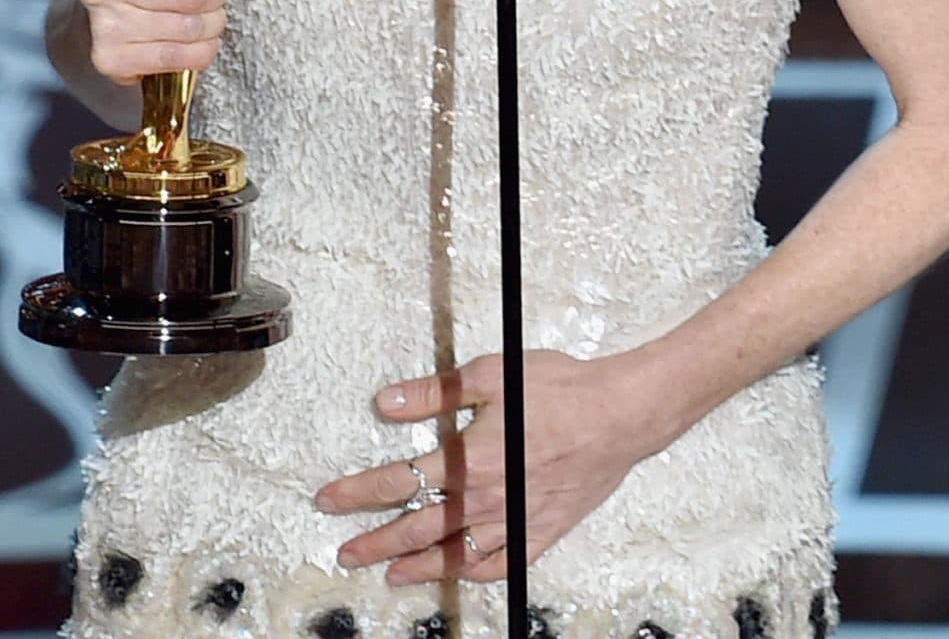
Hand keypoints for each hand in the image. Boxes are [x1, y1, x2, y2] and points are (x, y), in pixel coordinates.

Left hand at [315, 349, 670, 584]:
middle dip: (374, 543)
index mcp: (467, 460)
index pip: (396, 482)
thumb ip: (435, 392)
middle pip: (416, 528)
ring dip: (416, 565)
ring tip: (390, 573)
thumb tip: (387, 402)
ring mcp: (513, 521)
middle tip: (346, 553)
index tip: (328, 500)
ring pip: (454, 554)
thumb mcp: (490, 375)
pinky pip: (500, 564)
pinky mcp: (541, 531)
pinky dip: (474, 572)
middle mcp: (485, 499)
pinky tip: (459, 572)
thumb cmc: (560, 390)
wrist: (620, 414)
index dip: (356, 493)